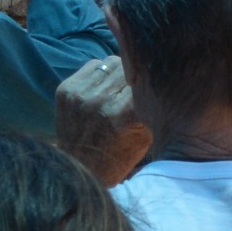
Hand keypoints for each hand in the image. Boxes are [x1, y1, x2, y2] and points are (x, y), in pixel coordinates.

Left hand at [53, 56, 151, 185]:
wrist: (77, 168)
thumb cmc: (118, 157)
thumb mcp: (145, 138)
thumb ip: (152, 108)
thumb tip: (165, 81)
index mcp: (125, 115)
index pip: (148, 80)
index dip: (154, 82)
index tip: (158, 85)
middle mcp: (102, 101)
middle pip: (130, 67)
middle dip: (138, 76)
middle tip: (139, 85)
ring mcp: (81, 94)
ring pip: (112, 62)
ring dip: (120, 72)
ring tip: (121, 88)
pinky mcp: (66, 89)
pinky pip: (93, 66)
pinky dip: (102, 73)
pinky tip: (104, 88)